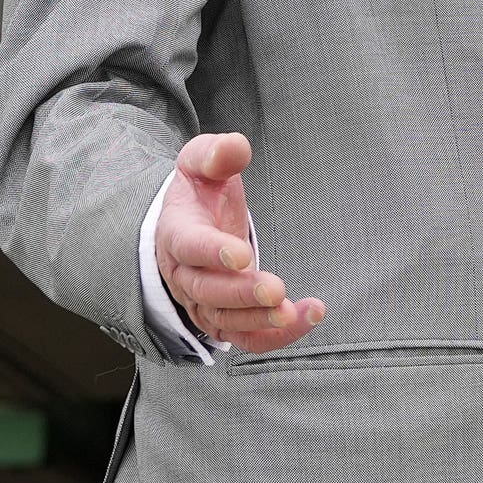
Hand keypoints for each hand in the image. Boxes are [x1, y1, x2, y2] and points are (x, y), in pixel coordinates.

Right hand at [155, 131, 325, 352]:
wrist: (188, 223)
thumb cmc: (199, 190)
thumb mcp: (201, 162)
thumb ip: (215, 153)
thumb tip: (234, 146)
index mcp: (177, 232)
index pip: (188, 246)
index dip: (212, 252)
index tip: (242, 253)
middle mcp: (184, 274)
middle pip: (206, 291)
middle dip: (241, 294)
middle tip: (276, 290)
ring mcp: (201, 300)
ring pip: (223, 320)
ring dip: (258, 320)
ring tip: (293, 312)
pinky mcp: (222, 317)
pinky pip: (244, 336)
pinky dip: (272, 336)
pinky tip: (305, 319)